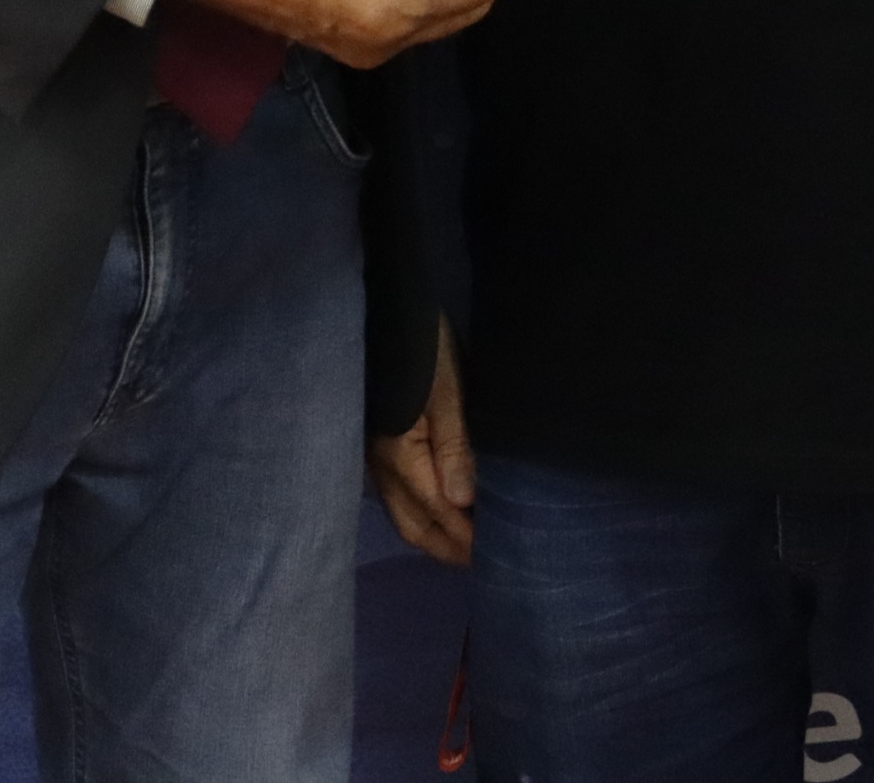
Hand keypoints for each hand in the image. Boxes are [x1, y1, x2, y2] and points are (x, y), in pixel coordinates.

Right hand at [368, 321, 475, 566]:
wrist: (382, 310)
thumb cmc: (420, 347)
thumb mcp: (447, 390)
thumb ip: (454, 447)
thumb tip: (463, 504)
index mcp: (400, 457)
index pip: (437, 515)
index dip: (466, 540)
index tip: (498, 558)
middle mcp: (382, 467)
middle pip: (414, 527)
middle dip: (449, 550)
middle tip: (487, 564)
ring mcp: (376, 458)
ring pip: (404, 514)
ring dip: (436, 535)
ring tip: (470, 543)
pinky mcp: (380, 445)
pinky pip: (400, 495)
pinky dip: (424, 513)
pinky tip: (446, 509)